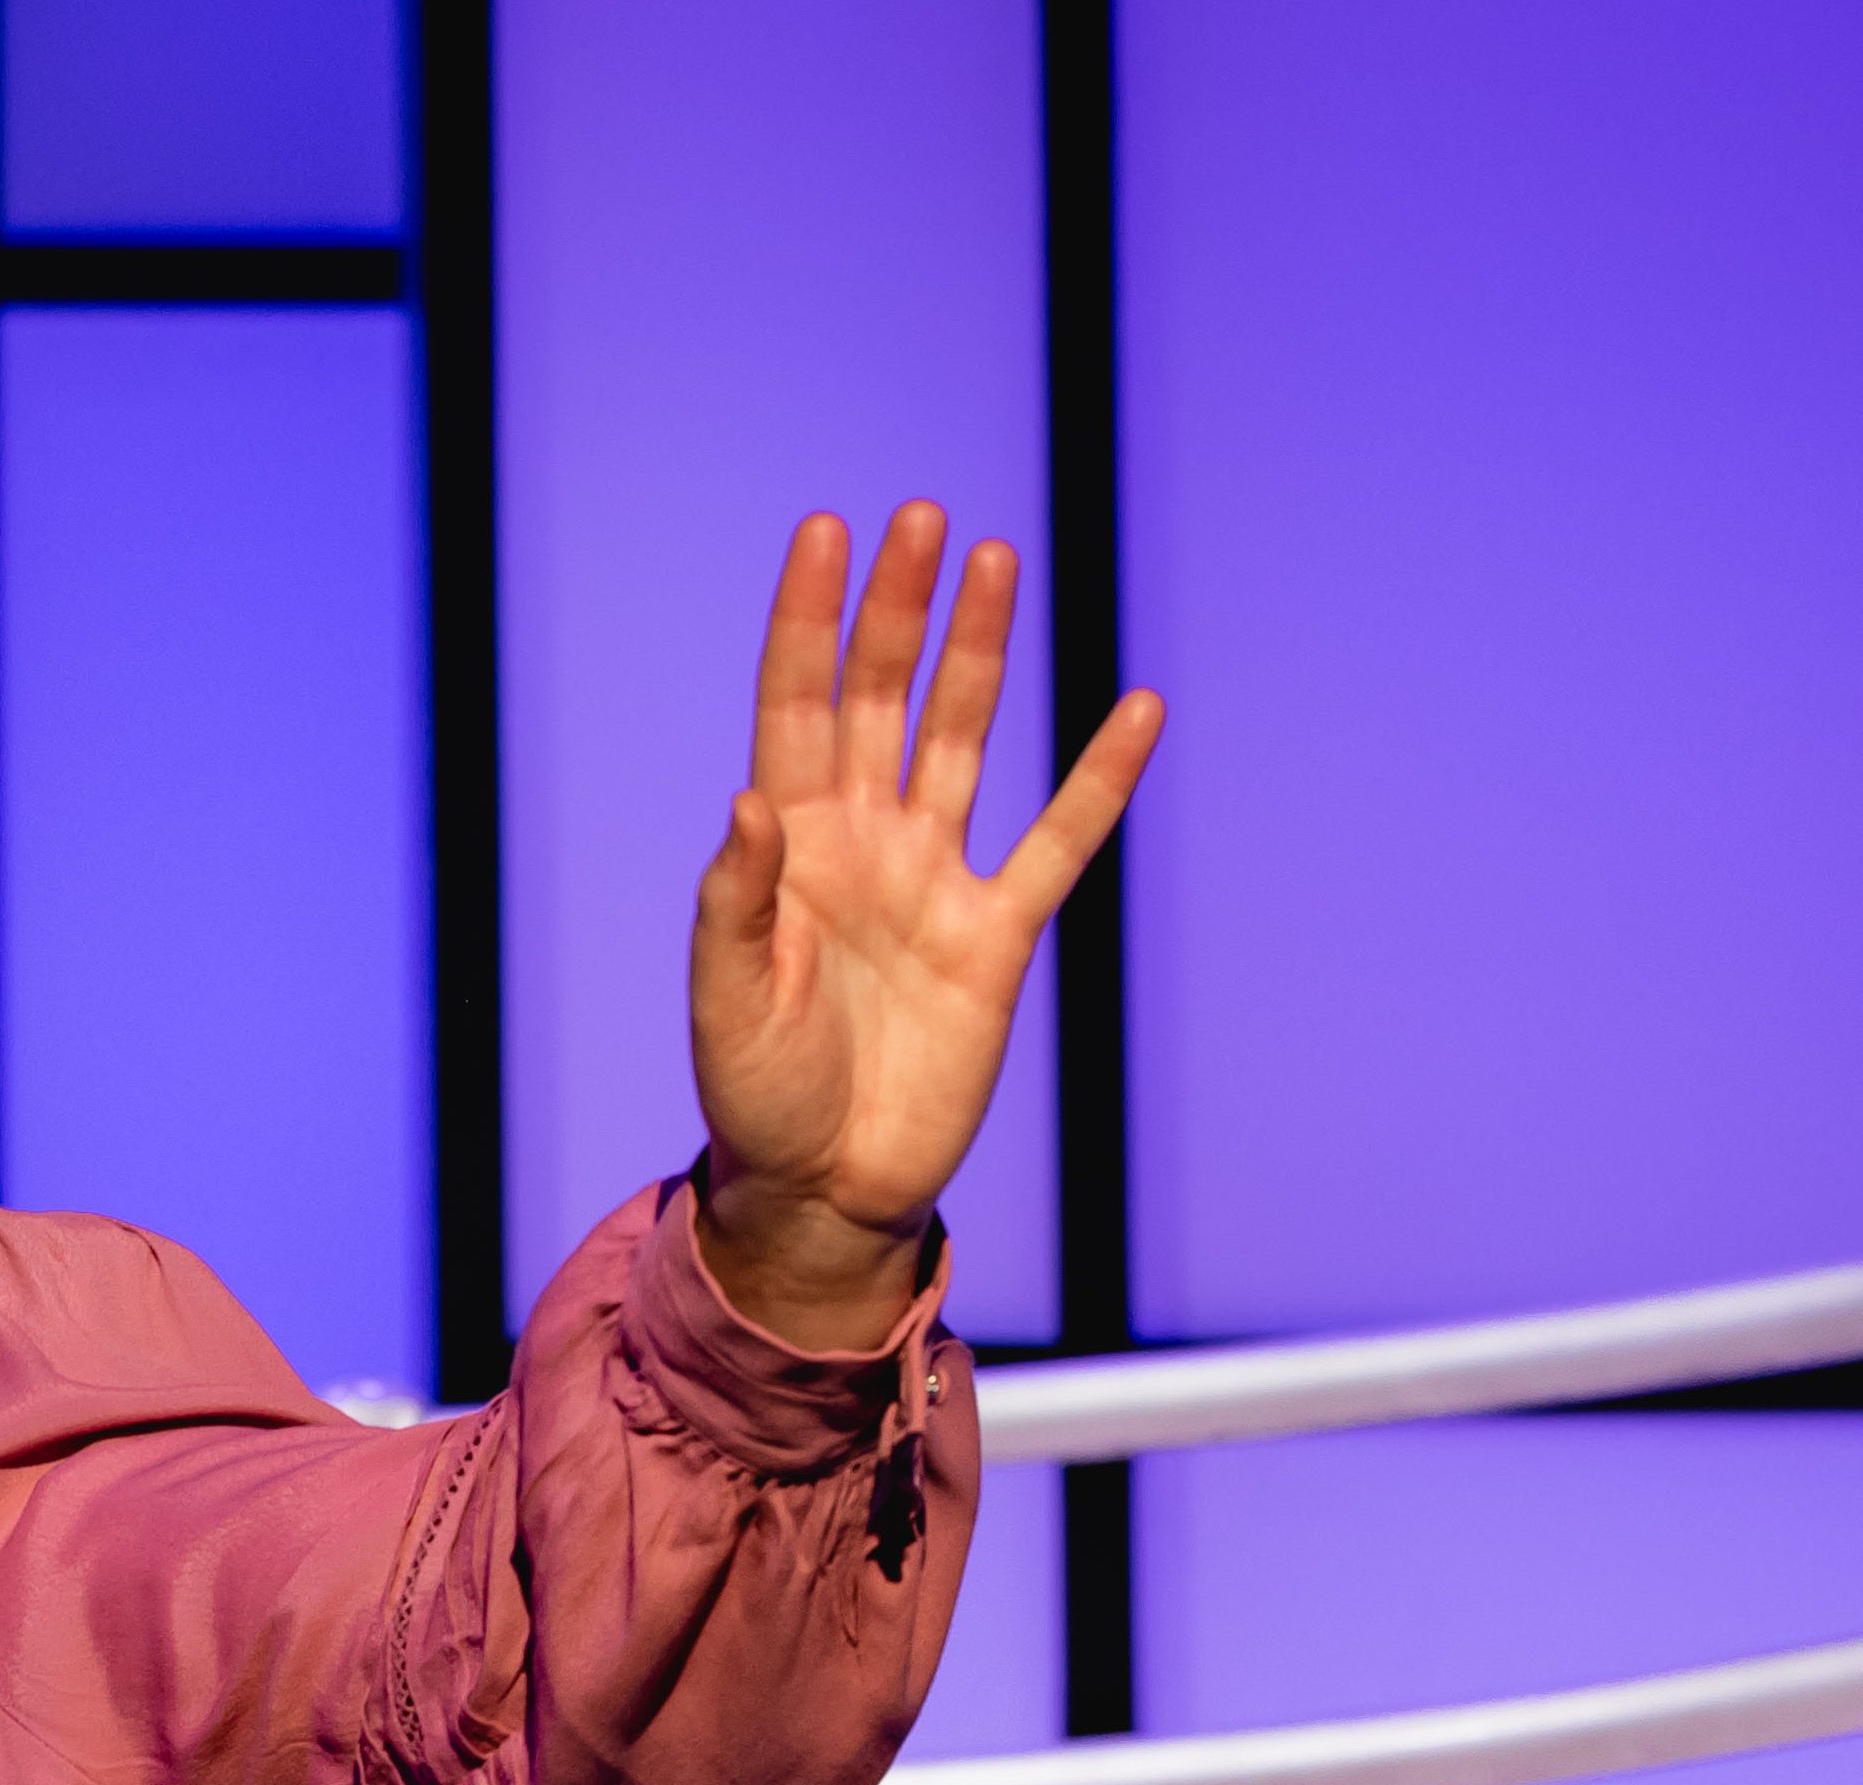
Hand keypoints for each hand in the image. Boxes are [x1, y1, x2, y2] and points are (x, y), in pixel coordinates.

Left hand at [690, 504, 1159, 1354]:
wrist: (827, 1188)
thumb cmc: (756, 1097)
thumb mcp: (724, 1003)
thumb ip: (734, 902)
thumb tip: (750, 801)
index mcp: (786, 848)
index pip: (796, 707)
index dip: (809, 621)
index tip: (826, 531)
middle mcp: (862, 843)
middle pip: (885, 699)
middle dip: (900, 611)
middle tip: (925, 518)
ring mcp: (933, 880)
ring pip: (963, 741)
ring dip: (979, 654)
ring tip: (997, 561)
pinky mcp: (997, 935)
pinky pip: (1059, 842)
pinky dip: (1099, 779)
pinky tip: (1138, 707)